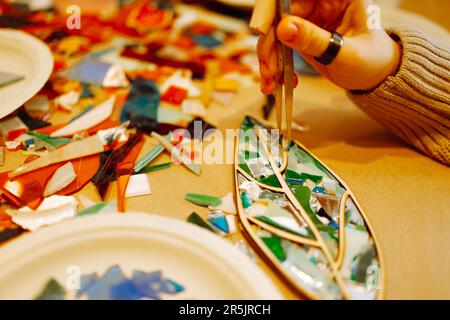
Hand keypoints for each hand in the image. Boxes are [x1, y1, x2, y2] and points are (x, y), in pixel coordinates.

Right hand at [257, 0, 401, 92]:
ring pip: (273, 30)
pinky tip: (276, 80)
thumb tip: (283, 28)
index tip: (261, 28)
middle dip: (268, 41)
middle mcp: (318, 1)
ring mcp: (307, 17)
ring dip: (268, 56)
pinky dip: (273, 63)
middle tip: (267, 67)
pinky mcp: (299, 34)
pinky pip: (277, 45)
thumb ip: (316, 40)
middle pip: (278, 12)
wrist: (374, 76)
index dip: (272, 6)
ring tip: (271, 80)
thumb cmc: (372, 61)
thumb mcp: (346, 53)